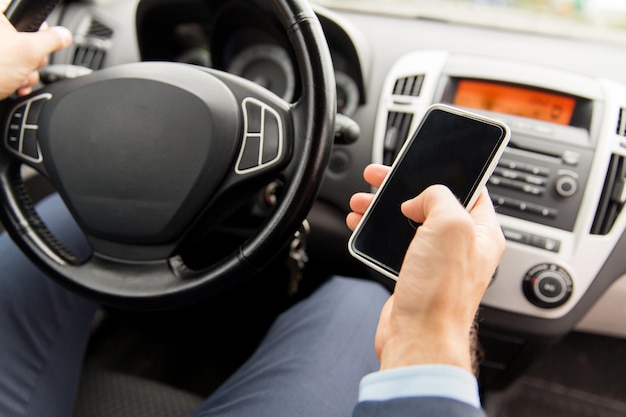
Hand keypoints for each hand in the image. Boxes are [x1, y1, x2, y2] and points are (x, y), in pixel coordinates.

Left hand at [0, 4, 72, 98]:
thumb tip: (64, 36)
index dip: (41, 27)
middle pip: (27, 36)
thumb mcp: (28, 51)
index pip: (27, 12)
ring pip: (21, 55)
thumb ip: (52, 40)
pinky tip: (15, 85)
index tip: (43, 40)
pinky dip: (18, 78)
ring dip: (27, 72)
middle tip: (28, 64)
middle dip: (33, 58)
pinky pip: (12, 67)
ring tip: (19, 78)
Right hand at [347, 164, 504, 372]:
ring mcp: (436, 260)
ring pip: (408, 221)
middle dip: (402, 187)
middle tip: (379, 176)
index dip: (445, 172)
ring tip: (362, 200)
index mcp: (482, 231)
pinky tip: (360, 223)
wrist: (418, 337)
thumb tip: (420, 198)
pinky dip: (376, 229)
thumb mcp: (450, 225)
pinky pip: (394, 242)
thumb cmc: (441, 292)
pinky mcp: (413, 272)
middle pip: (431, 202)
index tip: (422, 161)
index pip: (470, 188)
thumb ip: (439, 197)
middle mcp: (461, 244)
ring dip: (383, 207)